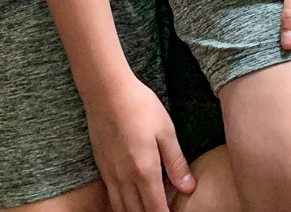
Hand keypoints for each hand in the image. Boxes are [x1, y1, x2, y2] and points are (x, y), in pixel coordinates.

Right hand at [83, 72, 195, 211]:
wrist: (107, 92)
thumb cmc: (140, 107)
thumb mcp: (165, 131)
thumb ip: (176, 162)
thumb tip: (188, 188)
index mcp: (145, 171)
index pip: (156, 210)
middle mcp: (125, 179)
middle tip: (164, 211)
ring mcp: (110, 175)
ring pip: (122, 209)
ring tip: (148, 208)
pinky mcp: (102, 168)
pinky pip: (111, 198)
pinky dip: (122, 205)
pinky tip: (131, 200)